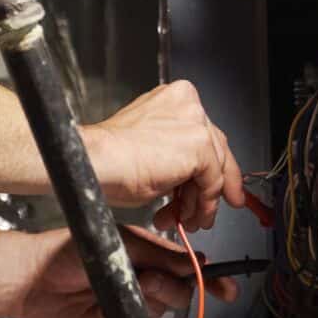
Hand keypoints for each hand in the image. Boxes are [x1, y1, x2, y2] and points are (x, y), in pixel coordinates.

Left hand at [12, 227, 236, 317]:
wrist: (35, 277)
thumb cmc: (71, 250)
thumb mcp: (123, 242)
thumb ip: (161, 254)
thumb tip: (195, 263)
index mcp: (149, 257)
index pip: (186, 269)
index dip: (209, 280)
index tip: (226, 288)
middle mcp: (143, 281)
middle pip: (180, 292)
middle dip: (173, 285)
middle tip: (149, 277)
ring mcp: (132, 306)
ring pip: (163, 309)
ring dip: (153, 297)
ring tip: (129, 284)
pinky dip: (136, 316)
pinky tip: (117, 304)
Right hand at [81, 80, 247, 229]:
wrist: (96, 162)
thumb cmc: (110, 158)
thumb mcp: (152, 151)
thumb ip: (177, 158)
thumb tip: (194, 184)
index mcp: (175, 98)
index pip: (206, 134)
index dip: (215, 166)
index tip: (221, 188)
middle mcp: (189, 103)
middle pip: (216, 150)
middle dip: (210, 189)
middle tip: (204, 212)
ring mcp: (195, 122)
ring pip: (216, 168)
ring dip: (201, 202)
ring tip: (185, 220)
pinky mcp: (199, 144)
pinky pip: (212, 181)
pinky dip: (203, 203)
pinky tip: (185, 216)